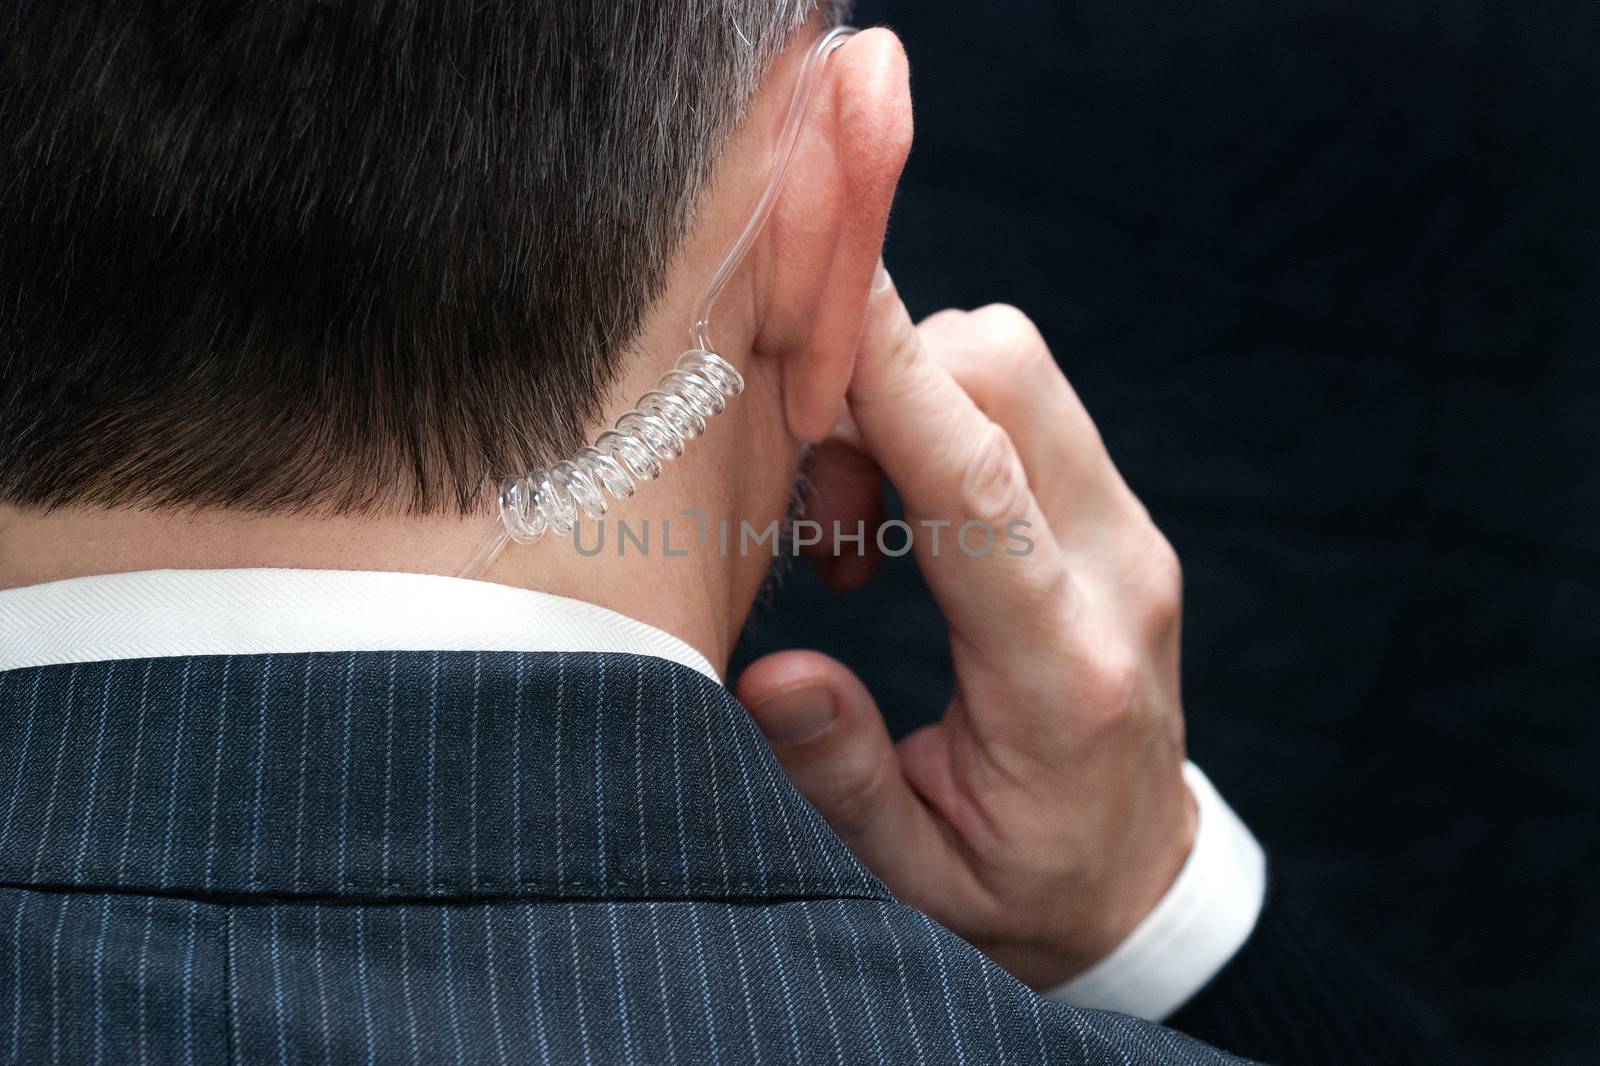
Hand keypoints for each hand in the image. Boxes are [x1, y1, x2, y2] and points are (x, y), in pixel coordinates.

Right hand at [737, 273, 1196, 987]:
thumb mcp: (919, 873)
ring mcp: (1128, 534)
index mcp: (1060, 673)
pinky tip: (901, 523)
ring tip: (857, 537)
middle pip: (1008, 372)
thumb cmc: (1022, 889)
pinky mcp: (1115, 515)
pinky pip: (1026, 402)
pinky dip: (941, 418)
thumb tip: (775, 669)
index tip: (820, 288)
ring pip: (1017, 366)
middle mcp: (1115, 576)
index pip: (976, 483)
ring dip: (909, 402)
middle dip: (881, 384)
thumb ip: (844, 775)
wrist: (1141, 882)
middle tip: (825, 519)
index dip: (894, 376)